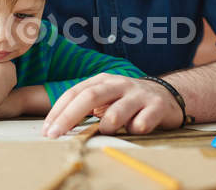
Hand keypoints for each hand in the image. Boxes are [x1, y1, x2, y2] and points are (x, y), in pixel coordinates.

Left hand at [42, 74, 182, 137]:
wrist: (168, 95)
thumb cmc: (129, 100)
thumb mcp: (107, 97)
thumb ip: (86, 106)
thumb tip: (57, 126)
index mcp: (103, 80)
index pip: (75, 92)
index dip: (59, 111)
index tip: (47, 130)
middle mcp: (119, 84)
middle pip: (89, 97)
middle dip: (69, 117)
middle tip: (55, 135)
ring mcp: (138, 94)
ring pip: (115, 114)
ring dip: (107, 127)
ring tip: (109, 130)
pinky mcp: (157, 106)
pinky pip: (140, 124)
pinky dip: (134, 130)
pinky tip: (137, 128)